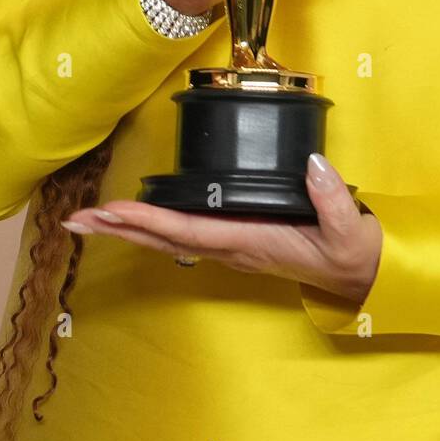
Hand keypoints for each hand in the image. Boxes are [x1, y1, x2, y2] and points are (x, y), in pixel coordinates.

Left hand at [62, 153, 381, 304]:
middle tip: (77, 220)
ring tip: (92, 219)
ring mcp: (234, 248)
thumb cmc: (352, 254)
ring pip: (170, 239)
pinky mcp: (239, 241)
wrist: (362, 277)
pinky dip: (154, 227)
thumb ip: (333, 198)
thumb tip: (312, 164)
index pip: (192, 230)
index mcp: (253, 242)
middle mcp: (235, 249)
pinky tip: (139, 221)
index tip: (115, 209)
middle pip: (166, 240)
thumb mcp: (350, 229)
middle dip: (120, 230)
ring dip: (129, 229)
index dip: (151, 220)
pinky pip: (186, 236)